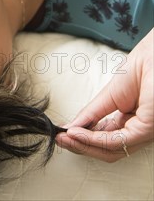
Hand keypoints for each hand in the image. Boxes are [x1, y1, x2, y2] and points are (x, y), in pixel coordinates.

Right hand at [56, 29, 153, 161]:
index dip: (82, 138)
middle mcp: (137, 130)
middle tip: (60, 139)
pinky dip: (94, 139)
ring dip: (84, 145)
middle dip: (80, 146)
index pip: (104, 137)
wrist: (153, 56)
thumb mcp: (109, 93)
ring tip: (65, 137)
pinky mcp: (146, 130)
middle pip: (106, 148)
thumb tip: (72, 126)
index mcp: (130, 120)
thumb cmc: (141, 68)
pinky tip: (78, 133)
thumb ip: (92, 112)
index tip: (64, 134)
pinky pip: (116, 141)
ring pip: (110, 149)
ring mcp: (143, 132)